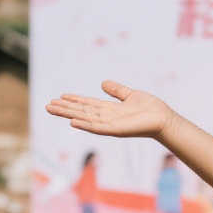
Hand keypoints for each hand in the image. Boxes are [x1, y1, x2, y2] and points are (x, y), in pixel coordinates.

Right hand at [46, 81, 178, 139]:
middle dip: (65, 108)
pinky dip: (84, 125)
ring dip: (68, 114)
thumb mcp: (131, 94)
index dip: (74, 100)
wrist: (163, 119)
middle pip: (81, 112)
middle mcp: (107, 117)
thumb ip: (117, 90)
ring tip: (53, 109)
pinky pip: (97, 127)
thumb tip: (103, 83)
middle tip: (48, 105)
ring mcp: (110, 124)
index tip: (60, 96)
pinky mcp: (116, 130)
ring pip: (84, 118)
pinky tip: (72, 122)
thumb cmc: (150, 109)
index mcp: (110, 109)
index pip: (87, 104)